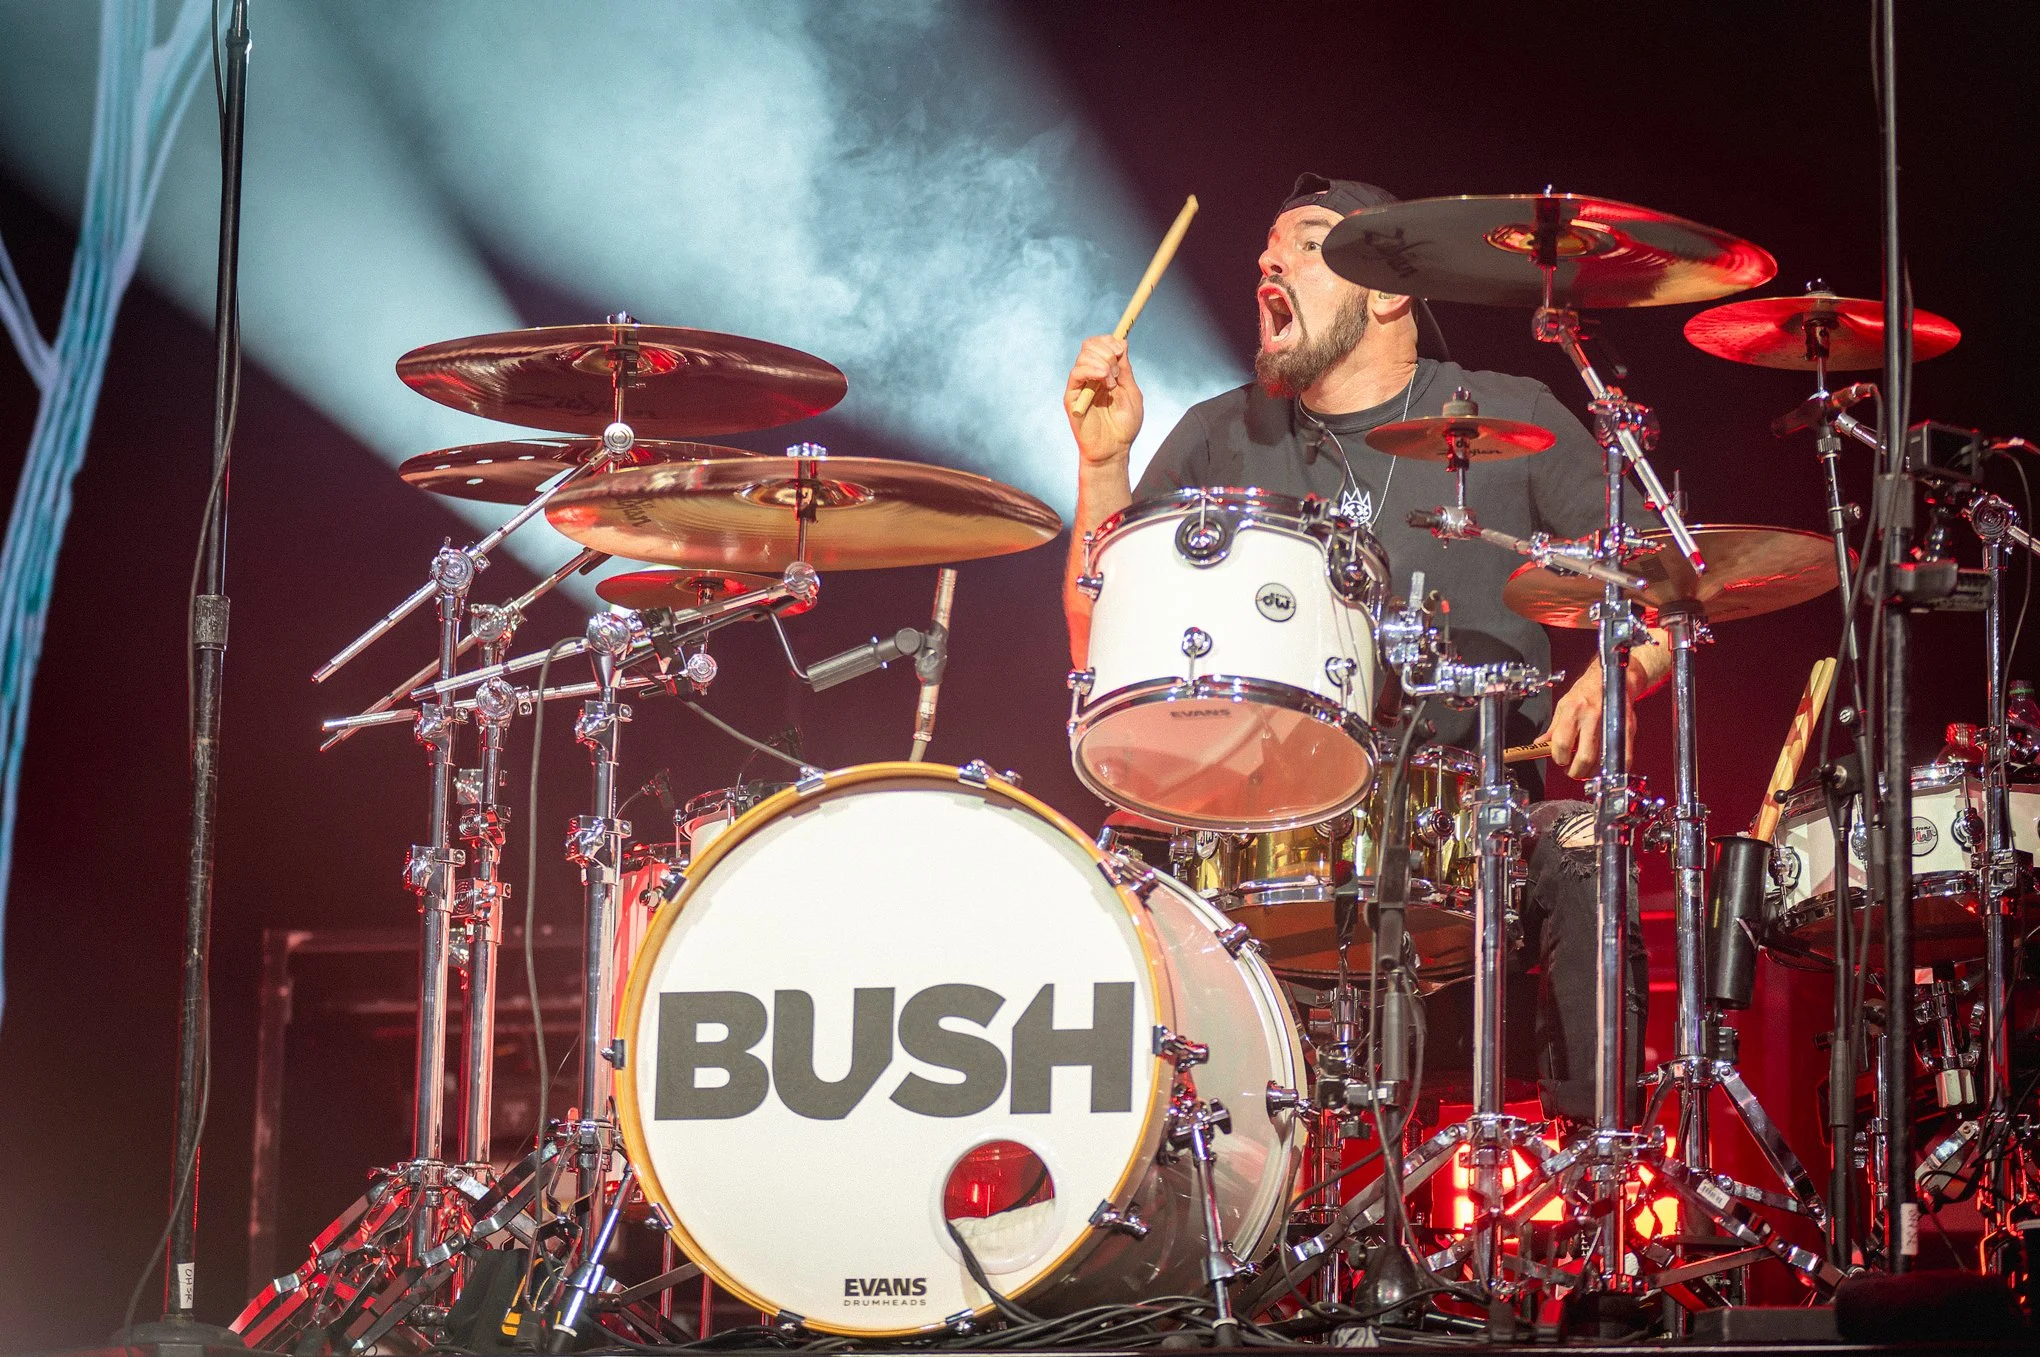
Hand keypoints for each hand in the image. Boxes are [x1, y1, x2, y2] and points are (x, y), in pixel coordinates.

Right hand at [1065, 335, 1142, 465]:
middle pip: (1089, 346)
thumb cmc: (1124, 426)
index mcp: (1103, 373)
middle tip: (1117, 371)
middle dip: (1107, 351)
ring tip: (1111, 384)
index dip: (1109, 341)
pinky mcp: (1072, 397)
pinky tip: (1104, 381)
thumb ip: (1125, 369)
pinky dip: (1091, 371)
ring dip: (1102, 364)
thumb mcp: (1131, 392)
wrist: (1115, 449)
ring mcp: (1080, 386)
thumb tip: (1122, 342)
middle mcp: (1089, 376)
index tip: (1121, 350)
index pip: (1099, 345)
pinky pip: (1076, 374)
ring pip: (1083, 356)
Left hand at [1544, 668, 1638, 780]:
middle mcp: (1592, 718)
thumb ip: (1553, 728)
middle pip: (1584, 757)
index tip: (1560, 760)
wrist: (1613, 677)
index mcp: (1573, 711)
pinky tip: (1604, 768)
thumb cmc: (1586, 691)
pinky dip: (1612, 768)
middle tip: (1572, 771)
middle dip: (1575, 771)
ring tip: (1586, 770)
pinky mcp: (1627, 728)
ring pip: (1602, 760)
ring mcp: (1611, 724)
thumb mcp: (1564, 705)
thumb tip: (1540, 744)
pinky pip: (1622, 756)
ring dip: (1592, 773)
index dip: (1559, 758)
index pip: (1562, 743)